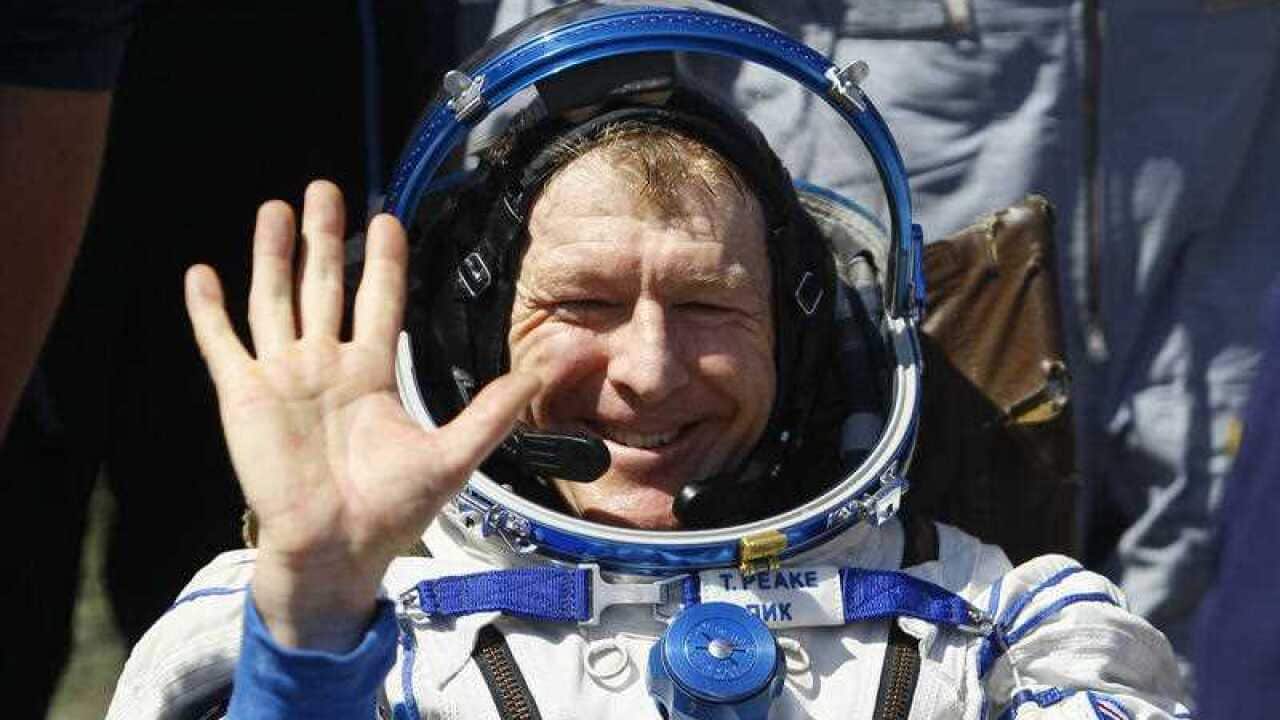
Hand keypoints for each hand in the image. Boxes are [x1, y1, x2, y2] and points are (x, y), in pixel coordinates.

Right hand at [184, 181, 537, 650]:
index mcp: (371, 374)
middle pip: (325, 285)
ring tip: (275, 208)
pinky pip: (223, 343)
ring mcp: (282, 377)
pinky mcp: (244, 396)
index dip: (383, 260)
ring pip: (274, 300)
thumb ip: (492, 410)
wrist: (338, 550)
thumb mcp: (453, 454)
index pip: (378, 300)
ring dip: (272, 255)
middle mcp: (326, 366)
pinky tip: (200, 272)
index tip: (388, 218)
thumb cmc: (392, 511)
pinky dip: (209, 310)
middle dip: (325, 238)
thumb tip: (543, 372)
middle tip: (325, 189)